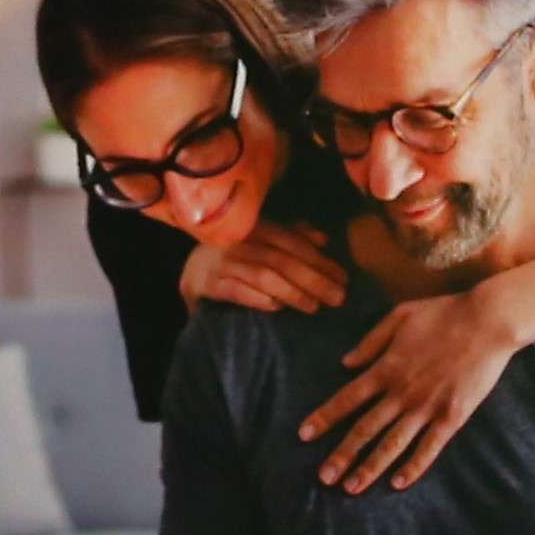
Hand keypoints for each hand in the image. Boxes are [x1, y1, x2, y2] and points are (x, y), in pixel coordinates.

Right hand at [178, 222, 343, 315]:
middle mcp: (238, 241)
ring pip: (263, 275)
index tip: (343, 278)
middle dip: (313, 279)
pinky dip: (257, 298)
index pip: (292, 242)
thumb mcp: (263, 241)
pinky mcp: (206, 283)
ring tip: (314, 306)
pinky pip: (235, 290)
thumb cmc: (237, 256)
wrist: (192, 269)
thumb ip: (292, 237)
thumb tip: (324, 238)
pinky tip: (276, 307)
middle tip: (337, 297)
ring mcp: (221, 262)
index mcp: (255, 227)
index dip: (319, 259)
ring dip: (292, 291)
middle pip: (282, 260)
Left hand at [299, 288, 523, 489]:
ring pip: (392, 444)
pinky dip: (413, 467)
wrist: (487, 321)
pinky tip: (397, 484)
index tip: (304, 435)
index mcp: (386, 368)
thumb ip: (370, 341)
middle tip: (324, 477)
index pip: (347, 398)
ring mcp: (427, 407)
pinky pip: (429, 448)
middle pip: (364, 429)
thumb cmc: (443, 314)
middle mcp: (401, 392)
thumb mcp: (399, 316)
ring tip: (351, 488)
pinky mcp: (452, 417)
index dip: (324, 417)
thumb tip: (345, 363)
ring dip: (370, 467)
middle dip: (342, 455)